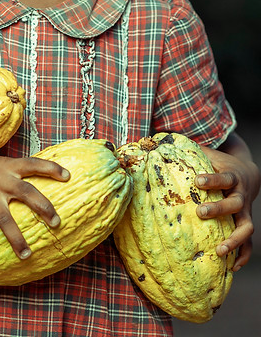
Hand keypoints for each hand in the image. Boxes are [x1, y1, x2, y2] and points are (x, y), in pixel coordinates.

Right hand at [0, 151, 69, 263]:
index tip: (68, 176)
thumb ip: (15, 172)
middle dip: (44, 208)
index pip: (34, 164)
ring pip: (6, 219)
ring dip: (17, 239)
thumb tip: (39, 183)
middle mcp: (0, 180)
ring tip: (28, 254)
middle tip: (56, 223)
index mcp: (9, 166)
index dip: (52, 168)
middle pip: (27, 193)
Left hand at [195, 145, 259, 270]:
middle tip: (200, 212)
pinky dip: (242, 255)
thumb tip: (157, 139)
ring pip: (246, 227)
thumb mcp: (208, 154)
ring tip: (218, 250)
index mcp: (232, 177)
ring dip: (234, 240)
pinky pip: (249, 244)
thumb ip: (188, 149)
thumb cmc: (219, 164)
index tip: (198, 181)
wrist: (248, 174)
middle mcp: (241, 196)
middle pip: (234, 203)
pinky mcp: (244, 224)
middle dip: (218, 209)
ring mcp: (245, 212)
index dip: (213, 180)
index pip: (224, 178)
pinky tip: (232, 267)